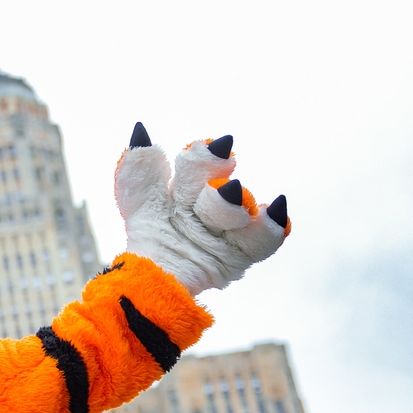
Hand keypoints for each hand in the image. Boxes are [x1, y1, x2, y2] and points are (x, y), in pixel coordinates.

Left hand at [116, 124, 290, 294]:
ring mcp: (229, 229)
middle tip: (222, 158)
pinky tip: (274, 208)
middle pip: (219, 183)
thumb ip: (138, 169)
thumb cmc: (148, 239)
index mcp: (189, 187)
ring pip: (240, 210)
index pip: (198, 164)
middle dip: (216, 174)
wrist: (150, 283)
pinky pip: (264, 240)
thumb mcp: (138, 202)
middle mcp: (212, 204)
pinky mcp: (241, 254)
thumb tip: (140, 128)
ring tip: (230, 193)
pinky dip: (272, 226)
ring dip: (234, 201)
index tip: (200, 148)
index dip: (202, 155)